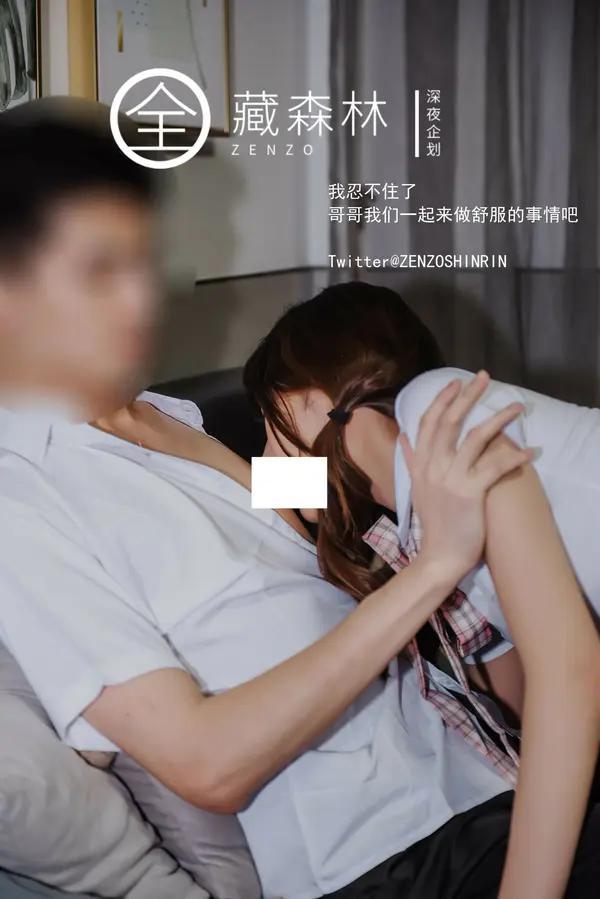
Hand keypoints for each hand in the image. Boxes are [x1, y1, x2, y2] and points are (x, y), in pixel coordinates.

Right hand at [399, 370, 532, 584]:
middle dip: (467, 395)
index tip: (455, 383)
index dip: (441, 400)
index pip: (428, 423)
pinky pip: (494, 466)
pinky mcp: (469, 493)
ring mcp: (449, 479)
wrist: (439, 557)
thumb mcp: (417, 489)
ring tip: (517, 407)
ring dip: (499, 419)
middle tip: (484, 377)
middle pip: (449, 421)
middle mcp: (432, 467)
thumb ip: (411, 461)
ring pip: (475, 438)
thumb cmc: (434, 524)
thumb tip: (404, 437)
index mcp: (419, 464)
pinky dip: (514, 457)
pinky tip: (530, 451)